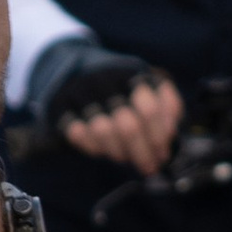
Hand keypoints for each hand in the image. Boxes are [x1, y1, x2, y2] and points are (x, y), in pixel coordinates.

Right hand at [62, 77, 183, 171]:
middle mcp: (104, 80)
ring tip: (125, 156)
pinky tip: (102, 149)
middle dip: (142, 153)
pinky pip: (77, 134)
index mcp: (130, 73)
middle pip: (128, 127)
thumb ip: (166, 105)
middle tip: (149, 166)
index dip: (159, 137)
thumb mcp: (147, 83)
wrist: (72, 65)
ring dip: (119, 152)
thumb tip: (171, 133)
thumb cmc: (119, 83)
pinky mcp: (60, 105)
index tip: (163, 152)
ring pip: (103, 132)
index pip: (150, 110)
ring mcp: (80, 92)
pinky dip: (92, 147)